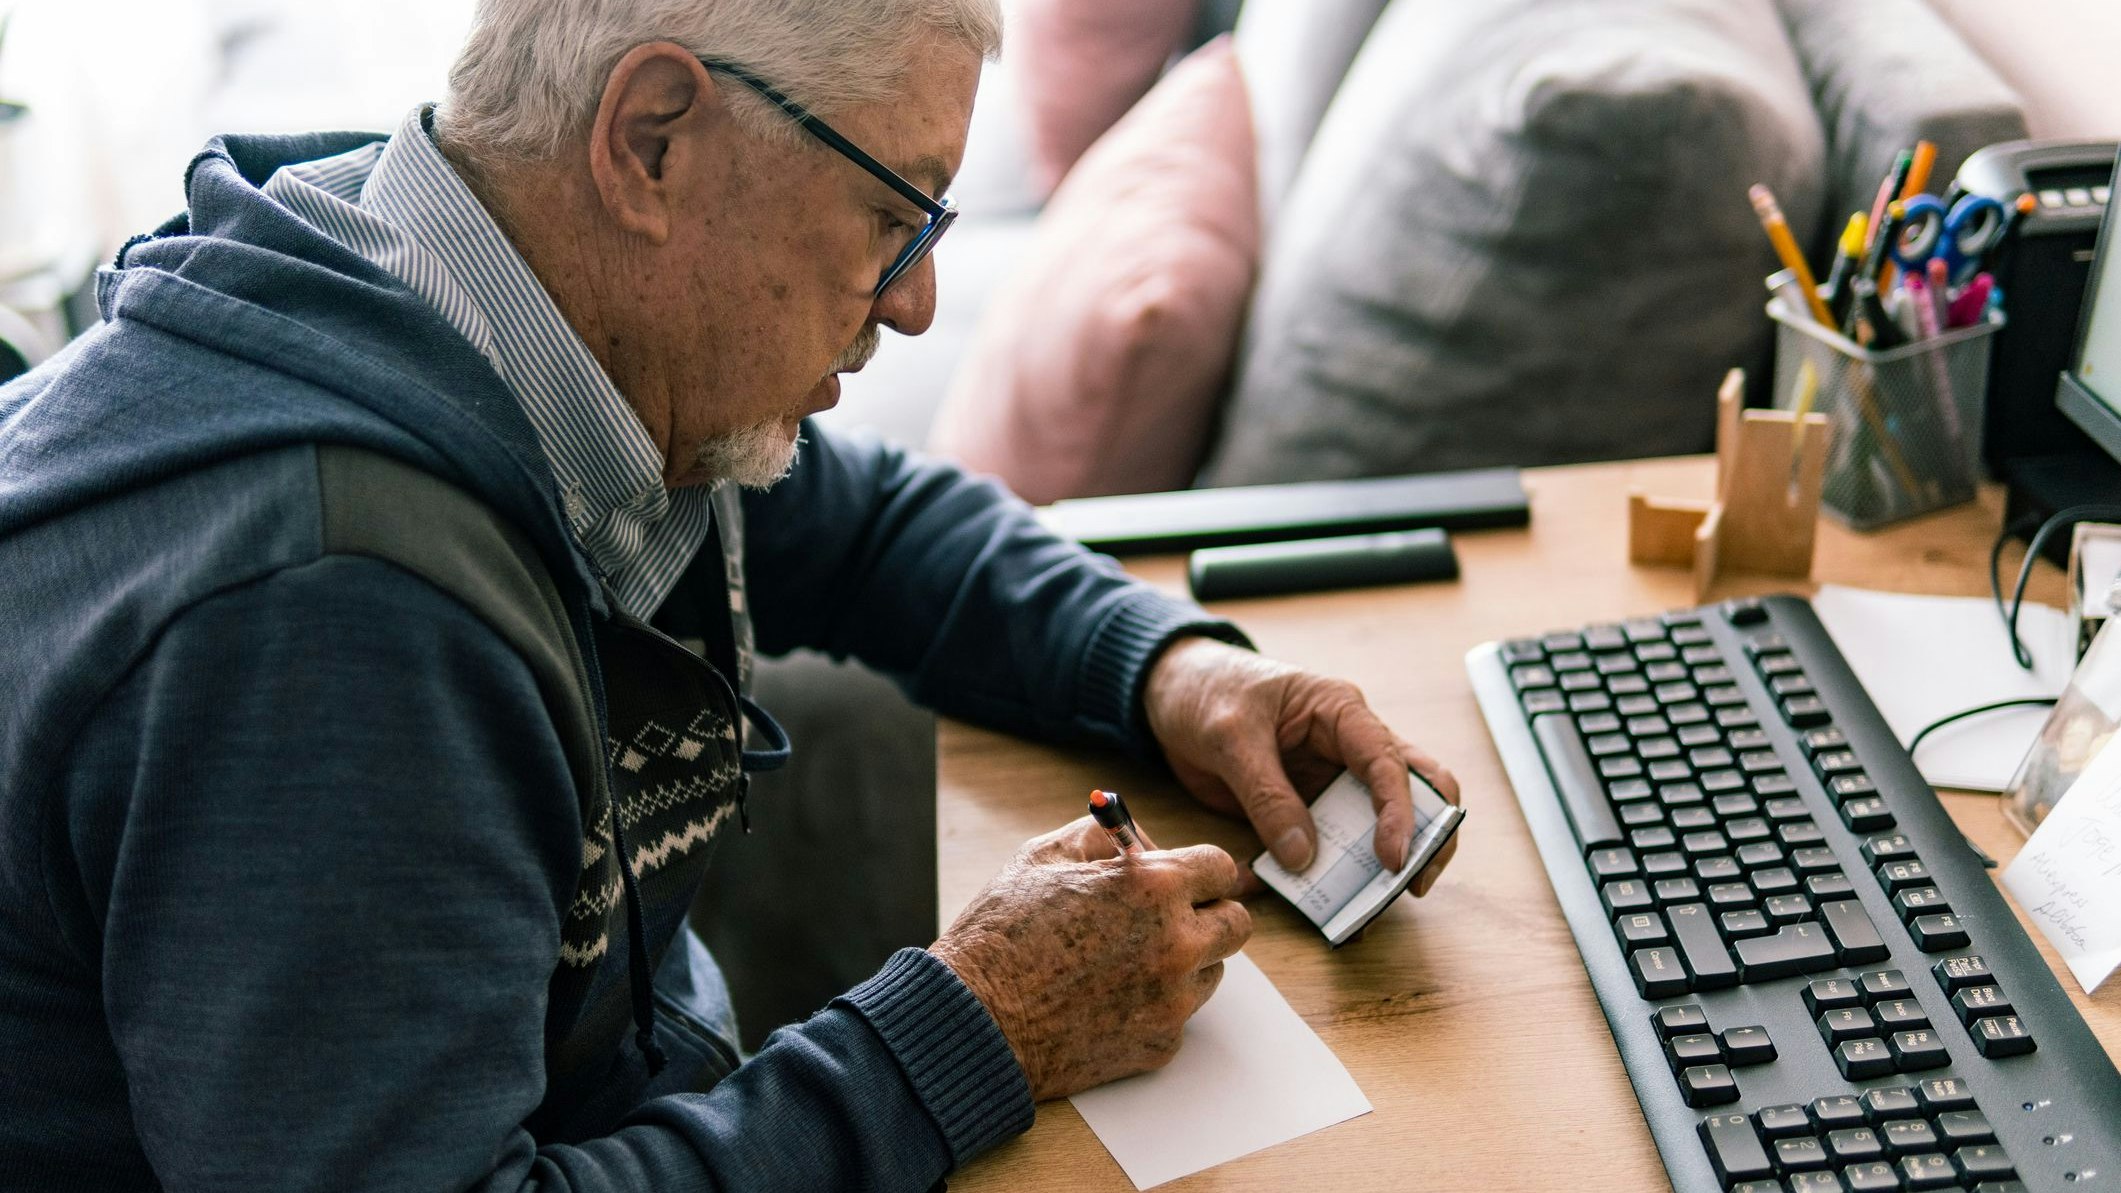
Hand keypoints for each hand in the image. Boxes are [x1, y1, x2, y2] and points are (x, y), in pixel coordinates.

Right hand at [930, 817, 1249, 1100]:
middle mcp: (1176, 943)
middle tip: (1167, 919)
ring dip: (1184, 962)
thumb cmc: (1000, 935)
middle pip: (1236, 923)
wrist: (973, 1021)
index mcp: (1153, 887)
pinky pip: (1179, 1014)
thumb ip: (1103, 837)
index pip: (1221, 868)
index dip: (1198, 870)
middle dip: (1206, 914)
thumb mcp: (1043, 856)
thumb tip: (1140, 840)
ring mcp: (1172, 999)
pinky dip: (1155, 1005)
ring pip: (1212, 971)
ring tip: (1124, 961)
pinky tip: (1108, 998)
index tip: (1182, 879)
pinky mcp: (1162, 1044)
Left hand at [1142, 638, 1460, 886]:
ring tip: (1366, 911)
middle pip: (1412, 791)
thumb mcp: (1230, 736)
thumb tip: (1303, 857)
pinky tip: (1311, 903)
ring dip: (1374, 867)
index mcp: (1341, 711)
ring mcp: (1330, 780)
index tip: (1393, 858)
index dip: (1399, 811)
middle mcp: (1348, 747)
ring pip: (1374, 827)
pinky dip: (1323, 875)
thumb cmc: (1208, 692)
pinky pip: (1325, 846)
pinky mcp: (1305, 809)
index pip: (1388, 761)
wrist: (1171, 693)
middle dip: (1423, 838)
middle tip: (1413, 886)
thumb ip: (1266, 795)